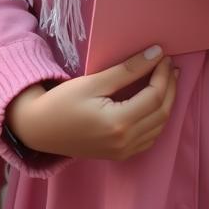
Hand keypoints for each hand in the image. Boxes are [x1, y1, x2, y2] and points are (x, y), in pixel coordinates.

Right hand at [6, 47, 177, 160]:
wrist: (39, 129)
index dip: (162, 74)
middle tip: (169, 65)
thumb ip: (127, 70)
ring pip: (159, 127)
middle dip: (169, 86)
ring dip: (166, 102)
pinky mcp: (120, 154)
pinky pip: (149, 138)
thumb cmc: (62, 101)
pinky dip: (157, 119)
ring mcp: (124, 152)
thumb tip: (155, 54)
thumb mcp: (93, 81)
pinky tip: (155, 103)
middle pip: (161, 112)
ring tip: (166, 79)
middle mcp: (126, 142)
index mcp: (120, 123)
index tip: (164, 55)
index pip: (154, 96)